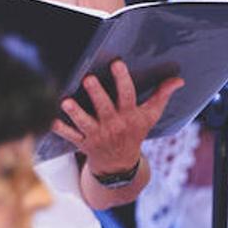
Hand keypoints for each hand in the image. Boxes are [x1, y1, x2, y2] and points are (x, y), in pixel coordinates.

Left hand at [51, 59, 183, 172]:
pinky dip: (59, 129)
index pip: (128, 95)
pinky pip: (69, 135)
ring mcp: (96, 134)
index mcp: (129, 115)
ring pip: (84, 122)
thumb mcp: (150, 115)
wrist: (120, 164)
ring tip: (66, 101)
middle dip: (97, 94)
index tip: (117, 63)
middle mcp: (113, 124)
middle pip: (104, 107)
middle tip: (88, 79)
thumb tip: (179, 79)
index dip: (122, 79)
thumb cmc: (134, 132)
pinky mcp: (82, 142)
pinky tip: (48, 120)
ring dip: (75, 113)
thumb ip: (162, 95)